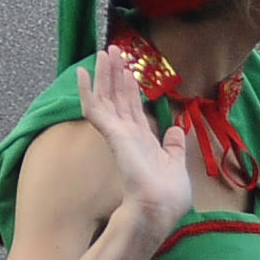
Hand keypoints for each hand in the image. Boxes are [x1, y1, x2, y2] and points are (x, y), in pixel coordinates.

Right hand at [76, 46, 190, 235]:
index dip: (129, 86)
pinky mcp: (111, 134)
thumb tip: (175, 127)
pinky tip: (82, 73)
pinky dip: (86, 90)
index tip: (128, 68)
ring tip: (103, 52)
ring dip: (104, 74)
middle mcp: (127, 133)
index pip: (132, 107)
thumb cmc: (168, 194)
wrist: (158, 210)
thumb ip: (173, 145)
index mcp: (142, 140)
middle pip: (117, 96)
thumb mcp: (176, 164)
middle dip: (115, 72)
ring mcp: (117, 133)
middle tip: (113, 50)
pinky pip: (95, 108)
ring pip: (106, 96)